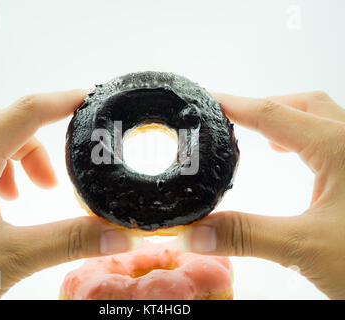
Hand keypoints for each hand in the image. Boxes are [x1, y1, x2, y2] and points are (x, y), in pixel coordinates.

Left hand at [0, 91, 141, 298]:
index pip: (26, 112)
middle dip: (41, 149)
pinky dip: (2, 173)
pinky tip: (3, 203)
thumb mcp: (11, 257)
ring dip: (21, 161)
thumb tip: (120, 235)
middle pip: (10, 126)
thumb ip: (70, 242)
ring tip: (29, 193)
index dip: (63, 101)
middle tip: (53, 184)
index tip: (91, 99)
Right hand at [177, 91, 344, 298]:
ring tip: (261, 136)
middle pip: (303, 104)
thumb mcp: (305, 248)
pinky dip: (306, 139)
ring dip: (287, 119)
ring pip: (323, 119)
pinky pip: (334, 140)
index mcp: (339, 148)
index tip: (209, 99)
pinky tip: (296, 158)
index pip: (273, 115)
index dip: (235, 105)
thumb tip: (195, 234)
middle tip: (233, 118)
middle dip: (264, 106)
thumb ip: (245, 236)